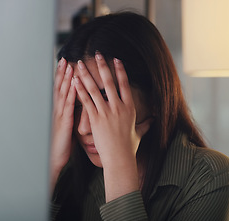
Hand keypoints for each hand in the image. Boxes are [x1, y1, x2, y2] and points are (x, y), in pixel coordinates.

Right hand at [50, 58, 75, 193]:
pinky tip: (76, 85)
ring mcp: (59, 115)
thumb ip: (69, 117)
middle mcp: (57, 110)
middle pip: (59, 87)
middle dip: (62, 73)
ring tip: (69, 66)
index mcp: (58, 111)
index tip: (65, 64)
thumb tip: (75, 110)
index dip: (62, 76)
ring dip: (66, 79)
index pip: (60, 90)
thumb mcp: (65, 128)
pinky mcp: (64, 122)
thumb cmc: (60, 145)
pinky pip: (68, 105)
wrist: (53, 159)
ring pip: (63, 93)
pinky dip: (72, 93)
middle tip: (65, 58)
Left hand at [73, 52, 151, 200]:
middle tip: (97, 54)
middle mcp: (118, 107)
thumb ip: (146, 124)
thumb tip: (154, 119)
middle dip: (102, 66)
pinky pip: (86, 101)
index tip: (115, 59)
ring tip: (79, 64)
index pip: (124, 84)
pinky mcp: (95, 119)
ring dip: (86, 74)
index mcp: (129, 108)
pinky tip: (74, 81)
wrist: (119, 158)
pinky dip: (80, 90)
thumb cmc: (128, 148)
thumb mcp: (139, 133)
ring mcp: (106, 112)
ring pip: (95, 89)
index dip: (120, 70)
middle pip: (109, 82)